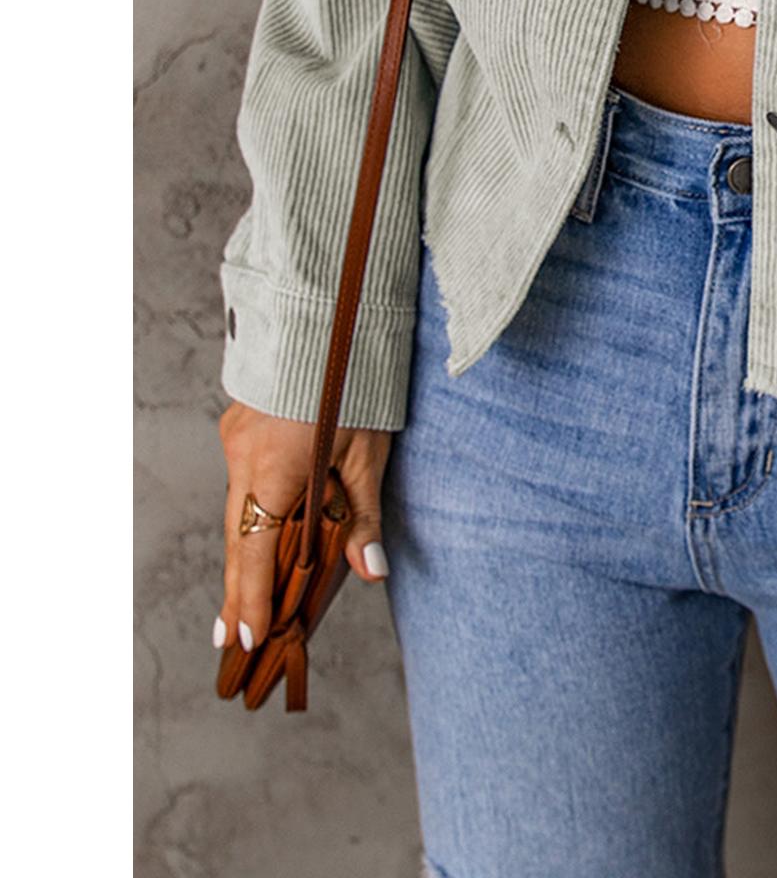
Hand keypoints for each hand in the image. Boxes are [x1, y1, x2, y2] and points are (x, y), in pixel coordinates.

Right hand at [215, 401, 393, 656]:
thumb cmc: (355, 382)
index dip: (250, 598)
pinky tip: (253, 538)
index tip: (246, 639)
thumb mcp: (368, 450)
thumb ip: (363, 514)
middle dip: (236, 590)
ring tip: (237, 606)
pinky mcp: (239, 423)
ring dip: (240, 556)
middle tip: (229, 640)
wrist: (324, 313)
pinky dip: (247, 516)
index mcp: (273, 470)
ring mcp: (236, 438)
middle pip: (238, 537)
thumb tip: (371, 571)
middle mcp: (243, 456)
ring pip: (236, 510)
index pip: (255, 551)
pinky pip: (239, 482)